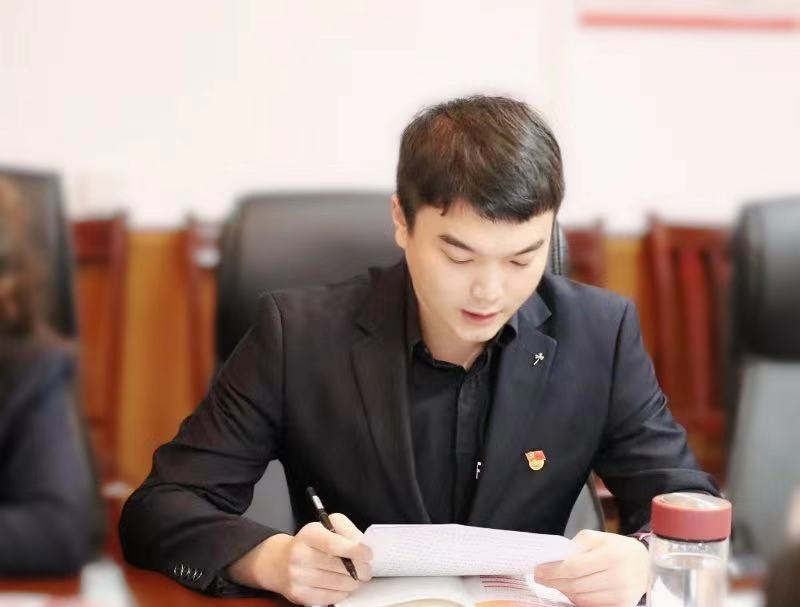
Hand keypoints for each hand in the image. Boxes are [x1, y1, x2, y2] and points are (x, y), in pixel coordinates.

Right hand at [228, 513, 372, 605]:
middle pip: (338, 566)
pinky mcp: (298, 594)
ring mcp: (297, 576)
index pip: (333, 543)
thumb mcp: (325, 527)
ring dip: (353, 583)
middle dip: (359, 570)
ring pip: (336, 583)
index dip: (355, 550)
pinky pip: (328, 597)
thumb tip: (363, 546)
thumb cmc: (310, 542)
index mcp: (308, 534)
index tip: (369, 554)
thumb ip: (346, 531)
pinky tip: (344, 587)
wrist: (279, 562)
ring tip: (358, 579)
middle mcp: (299, 554)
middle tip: (367, 570)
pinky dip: (342, 593)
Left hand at [534, 529, 648, 606]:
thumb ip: (575, 547)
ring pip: (581, 598)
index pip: (573, 568)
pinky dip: (578, 600)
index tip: (538, 571)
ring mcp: (621, 595)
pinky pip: (592, 606)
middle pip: (575, 585)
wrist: (645, 564)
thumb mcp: (596, 538)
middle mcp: (618, 577)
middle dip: (554, 582)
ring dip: (564, 591)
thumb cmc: (616, 548)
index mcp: (611, 556)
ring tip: (557, 582)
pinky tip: (572, 590)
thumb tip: (553, 561)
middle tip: (541, 578)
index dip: (552, 571)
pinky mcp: (622, 606)